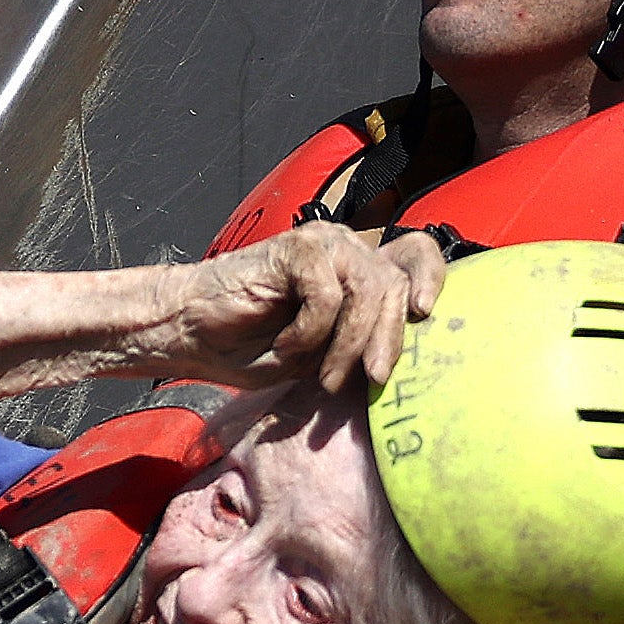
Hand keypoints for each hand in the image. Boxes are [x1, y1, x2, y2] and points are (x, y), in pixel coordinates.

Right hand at [150, 224, 446, 394]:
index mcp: (358, 270)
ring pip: (367, 289)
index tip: (424, 314)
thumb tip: (401, 359)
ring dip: (349, 343)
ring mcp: (322, 244)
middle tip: (372, 380)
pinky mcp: (295, 249)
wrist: (192, 334)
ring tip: (323, 378)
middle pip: (397, 281)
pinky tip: (284, 345)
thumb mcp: (323, 355)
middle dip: (388, 338)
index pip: (415, 253)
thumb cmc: (253, 347)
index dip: (431, 276)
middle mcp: (346, 248)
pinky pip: (326, 293)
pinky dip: (309, 330)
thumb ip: (361, 343)